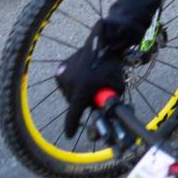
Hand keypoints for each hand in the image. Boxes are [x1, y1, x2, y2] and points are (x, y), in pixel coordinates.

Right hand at [54, 23, 127, 137]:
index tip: (70, 134)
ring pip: (70, 94)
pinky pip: (66, 83)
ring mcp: (63, 75)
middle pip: (73, 104)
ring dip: (78, 93)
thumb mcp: (117, 87)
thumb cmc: (112, 66)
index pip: (73, 115)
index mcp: (81, 90)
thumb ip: (110, 101)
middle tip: (93, 96)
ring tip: (90, 82)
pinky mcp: (61, 68)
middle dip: (82, 103)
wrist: (104, 42)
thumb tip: (109, 114)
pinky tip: (84, 76)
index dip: (71, 126)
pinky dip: (74, 83)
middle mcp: (69, 84)